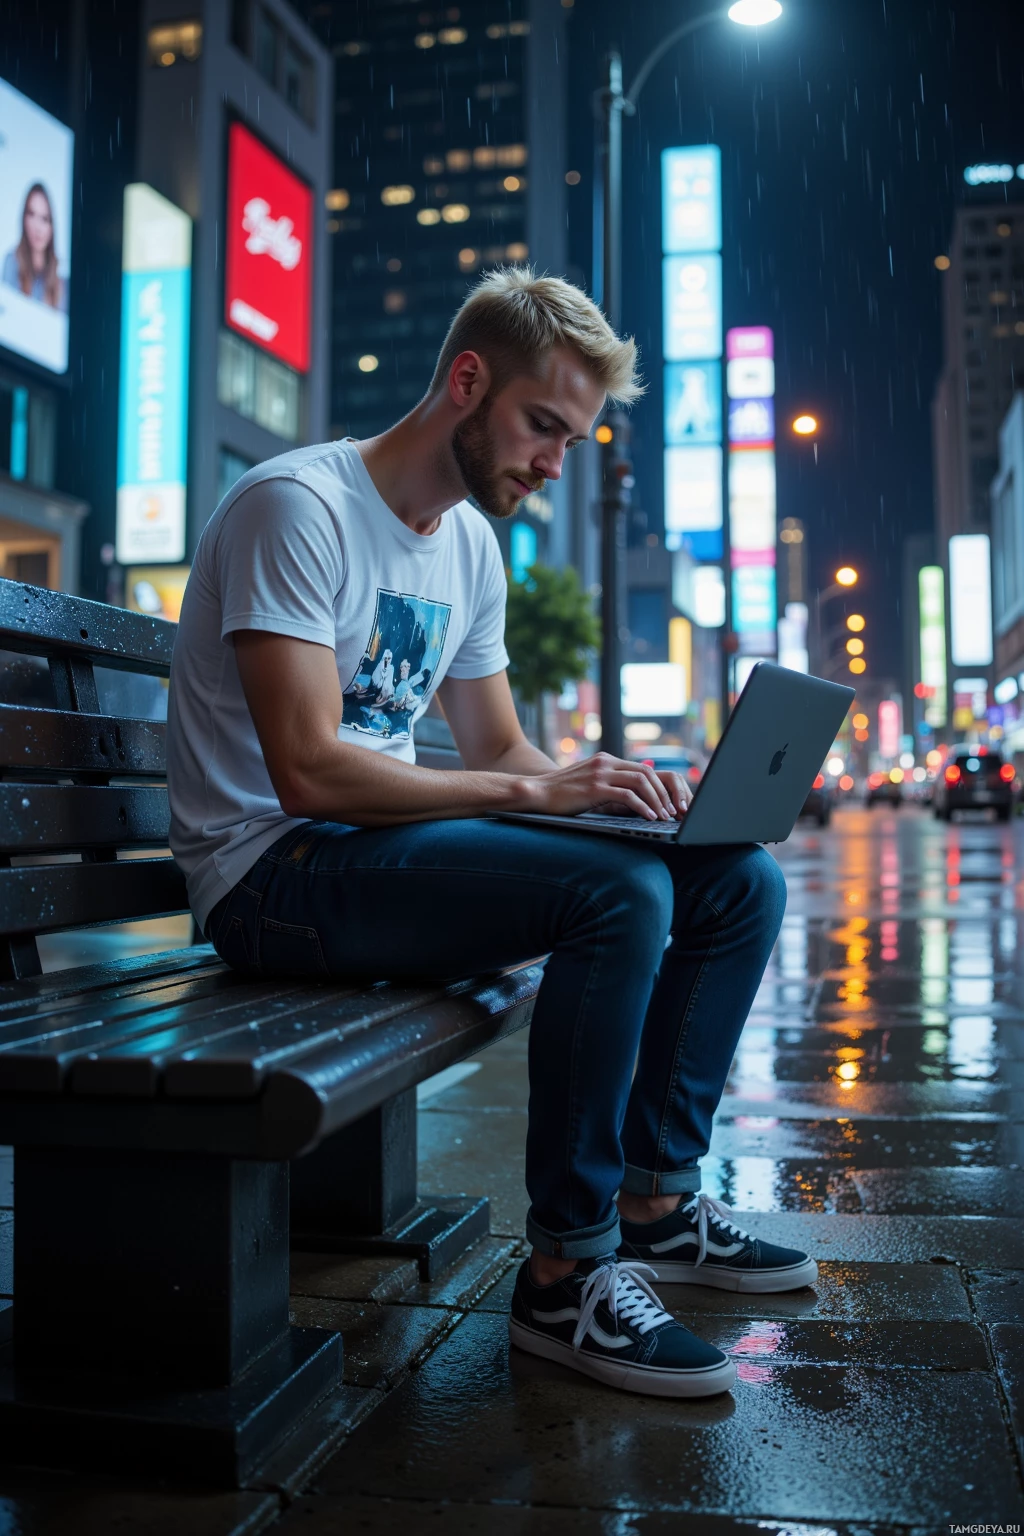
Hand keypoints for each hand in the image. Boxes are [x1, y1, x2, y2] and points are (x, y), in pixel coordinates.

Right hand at [514, 752, 690, 822]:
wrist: (536, 792)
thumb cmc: (561, 793)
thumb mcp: (588, 783)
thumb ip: (608, 784)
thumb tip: (631, 800)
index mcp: (606, 760)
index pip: (642, 768)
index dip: (659, 786)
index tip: (668, 803)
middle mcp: (606, 763)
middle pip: (646, 773)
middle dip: (663, 794)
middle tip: (672, 811)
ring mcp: (600, 774)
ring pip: (640, 783)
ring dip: (656, 801)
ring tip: (663, 817)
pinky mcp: (594, 788)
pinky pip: (626, 796)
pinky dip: (642, 807)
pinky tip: (648, 818)